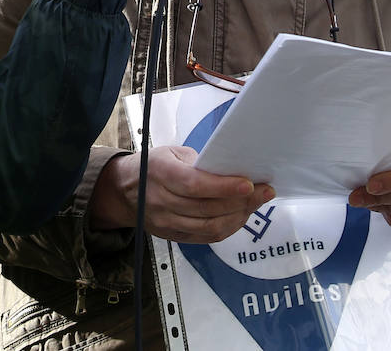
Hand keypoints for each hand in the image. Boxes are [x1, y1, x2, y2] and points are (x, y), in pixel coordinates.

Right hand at [89, 146, 273, 242]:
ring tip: (257, 203)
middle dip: (241, 202)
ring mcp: (166, 222)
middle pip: (207, 208)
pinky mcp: (173, 236)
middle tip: (265, 191)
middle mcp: (161, 201)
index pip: (194, 185)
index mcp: (160, 173)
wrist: (125, 191)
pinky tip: (241, 216)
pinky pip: (207, 237)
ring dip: (239, 217)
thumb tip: (234, 170)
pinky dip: (228, 227)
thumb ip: (199, 163)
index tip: (250, 184)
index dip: (224, 187)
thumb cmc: (154, 166)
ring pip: (210, 227)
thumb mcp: (172, 153)